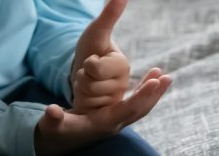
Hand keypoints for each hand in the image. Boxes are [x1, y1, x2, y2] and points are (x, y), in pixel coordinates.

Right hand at [34, 68, 170, 155]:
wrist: (58, 142)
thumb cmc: (55, 132)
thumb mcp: (51, 126)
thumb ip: (52, 119)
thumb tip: (51, 111)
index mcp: (103, 124)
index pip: (127, 110)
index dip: (142, 97)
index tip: (155, 82)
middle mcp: (114, 124)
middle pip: (140, 110)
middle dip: (154, 94)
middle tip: (167, 77)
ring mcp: (117, 121)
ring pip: (140, 107)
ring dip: (153, 93)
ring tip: (164, 76)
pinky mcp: (116, 116)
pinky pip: (135, 104)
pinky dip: (144, 92)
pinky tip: (152, 80)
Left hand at [70, 0, 131, 113]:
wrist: (84, 72)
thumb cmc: (91, 50)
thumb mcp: (95, 32)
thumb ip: (109, 14)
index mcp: (122, 64)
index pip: (94, 67)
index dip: (87, 63)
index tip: (93, 60)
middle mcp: (123, 85)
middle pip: (89, 85)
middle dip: (82, 78)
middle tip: (89, 73)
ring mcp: (115, 101)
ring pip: (87, 99)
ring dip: (82, 90)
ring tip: (90, 85)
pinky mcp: (107, 115)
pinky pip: (85, 111)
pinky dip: (82, 103)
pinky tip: (89, 99)